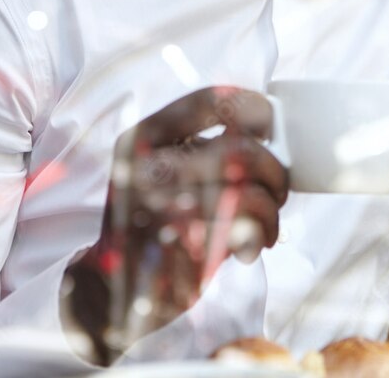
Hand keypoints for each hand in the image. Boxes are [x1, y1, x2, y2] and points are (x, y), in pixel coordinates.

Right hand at [63, 87, 287, 364]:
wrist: (110, 287)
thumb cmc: (148, 219)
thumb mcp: (152, 166)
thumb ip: (194, 144)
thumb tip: (263, 131)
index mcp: (141, 140)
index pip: (209, 100)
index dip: (252, 107)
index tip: (269, 125)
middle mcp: (148, 170)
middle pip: (240, 151)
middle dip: (273, 170)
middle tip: (277, 186)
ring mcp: (165, 211)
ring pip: (250, 193)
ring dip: (271, 208)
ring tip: (267, 220)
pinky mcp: (184, 249)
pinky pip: (247, 231)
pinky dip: (261, 235)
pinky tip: (252, 243)